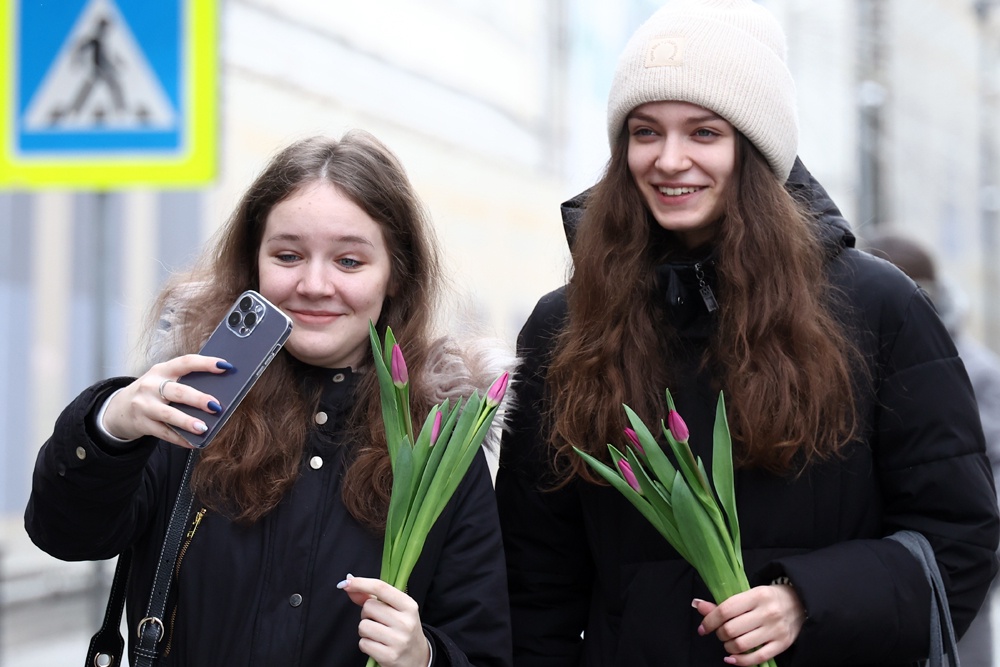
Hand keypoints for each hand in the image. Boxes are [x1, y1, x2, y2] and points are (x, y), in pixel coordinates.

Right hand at [102, 355, 231, 445]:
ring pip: (168, 414)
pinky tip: (193, 442)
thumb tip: (219, 392)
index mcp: (162, 370)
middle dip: (198, 399)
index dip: (206, 363)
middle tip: (216, 406)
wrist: (120, 408)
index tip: (225, 366)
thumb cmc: (152, 392)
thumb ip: (185, 382)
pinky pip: (164, 433)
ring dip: (187, 421)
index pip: (186, 362)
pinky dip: (180, 439)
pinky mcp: (142, 424)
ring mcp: (145, 405)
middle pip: (178, 391)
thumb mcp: (164, 380)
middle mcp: (151, 385)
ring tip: (204, 428)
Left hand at [339, 574, 429, 666]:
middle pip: (368, 607)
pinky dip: (366, 644)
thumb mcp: (395, 610)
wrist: (418, 657)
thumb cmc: (403, 629)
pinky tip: (378, 646)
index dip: (361, 583)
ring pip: (363, 626)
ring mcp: (398, 640)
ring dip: (365, 630)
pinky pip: (363, 644)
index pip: (381, 588)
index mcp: (408, 605)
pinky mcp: (390, 656)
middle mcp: (405, 621)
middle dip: (366, 614)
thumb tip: (349, 583)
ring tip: (378, 634)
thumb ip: (372, 596)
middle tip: (378, 621)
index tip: (347, 582)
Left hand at [693, 584, 804, 665]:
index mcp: (757, 595)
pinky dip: (740, 661)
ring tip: (729, 643)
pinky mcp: (782, 644)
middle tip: (720, 633)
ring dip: (728, 647)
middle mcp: (767, 612)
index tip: (703, 628)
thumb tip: (697, 605)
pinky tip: (732, 658)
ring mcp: (776, 630)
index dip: (709, 621)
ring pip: (742, 645)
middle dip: (720, 634)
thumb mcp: (748, 594)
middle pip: (731, 629)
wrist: (800, 602)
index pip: (726, 610)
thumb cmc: (768, 598)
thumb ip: (724, 603)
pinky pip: (757, 658)